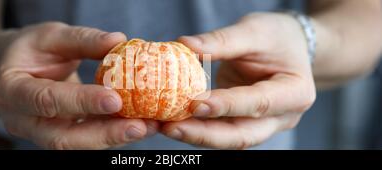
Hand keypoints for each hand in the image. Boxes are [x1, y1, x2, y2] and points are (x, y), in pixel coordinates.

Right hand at [0, 22, 157, 148]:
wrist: (13, 69)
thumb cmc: (30, 50)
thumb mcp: (51, 36)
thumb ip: (82, 40)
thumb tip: (118, 41)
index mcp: (11, 90)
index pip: (47, 100)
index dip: (81, 102)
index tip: (115, 99)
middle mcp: (21, 120)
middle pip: (62, 138)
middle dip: (104, 134)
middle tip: (140, 126)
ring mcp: (39, 134)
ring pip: (77, 144)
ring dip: (113, 137)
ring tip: (147, 126)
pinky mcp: (58, 136)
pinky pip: (85, 140)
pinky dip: (111, 133)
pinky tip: (137, 124)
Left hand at [161, 13, 315, 148]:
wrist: (290, 47)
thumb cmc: (277, 36)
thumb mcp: (255, 30)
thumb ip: (223, 40)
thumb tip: (185, 45)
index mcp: (295, 92)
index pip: (258, 104)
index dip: (227, 106)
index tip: (195, 103)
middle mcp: (282, 117)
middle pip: (242, 135)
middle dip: (204, 135)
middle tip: (170, 127)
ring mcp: (264, 125)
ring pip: (229, 139)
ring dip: (196, 135)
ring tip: (165, 126)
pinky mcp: (245, 123)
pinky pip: (221, 130)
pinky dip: (197, 128)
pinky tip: (173, 121)